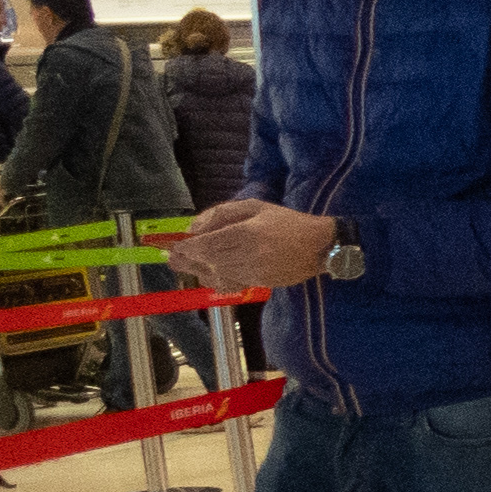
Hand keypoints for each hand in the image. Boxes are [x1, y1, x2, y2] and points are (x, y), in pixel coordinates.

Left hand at [172, 197, 337, 291]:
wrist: (319, 246)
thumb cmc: (287, 222)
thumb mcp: (254, 207)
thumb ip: (221, 214)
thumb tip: (193, 228)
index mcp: (248, 232)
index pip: (207, 243)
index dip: (187, 247)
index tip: (174, 246)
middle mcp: (249, 254)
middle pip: (207, 261)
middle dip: (186, 260)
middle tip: (171, 258)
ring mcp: (255, 272)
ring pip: (216, 274)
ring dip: (198, 270)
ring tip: (186, 265)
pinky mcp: (259, 284)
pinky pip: (229, 284)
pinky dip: (214, 280)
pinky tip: (209, 273)